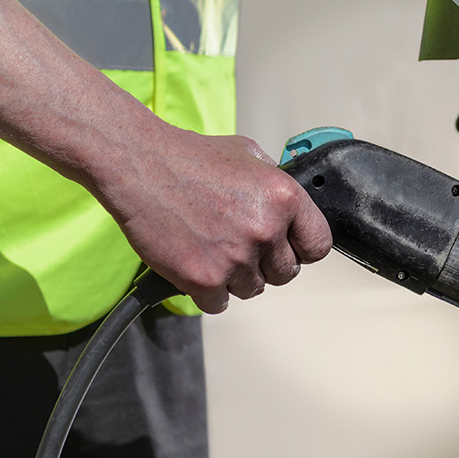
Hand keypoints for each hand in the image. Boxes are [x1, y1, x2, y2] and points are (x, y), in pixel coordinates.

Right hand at [94, 126, 332, 313]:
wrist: (140, 166)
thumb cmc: (189, 157)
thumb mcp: (249, 154)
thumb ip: (275, 185)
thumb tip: (292, 209)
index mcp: (284, 198)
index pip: (318, 246)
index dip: (302, 250)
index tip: (289, 250)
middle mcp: (265, 229)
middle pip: (285, 274)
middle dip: (265, 264)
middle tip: (239, 246)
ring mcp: (235, 257)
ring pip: (252, 289)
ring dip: (235, 277)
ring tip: (212, 248)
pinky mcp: (203, 278)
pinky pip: (220, 303)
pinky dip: (208, 291)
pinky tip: (196, 264)